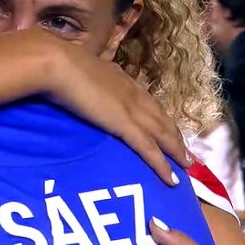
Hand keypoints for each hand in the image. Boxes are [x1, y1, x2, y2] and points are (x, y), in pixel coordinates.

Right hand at [46, 42, 189, 185]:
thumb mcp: (80, 70)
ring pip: (162, 134)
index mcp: (122, 80)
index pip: (148, 102)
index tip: (169, 129)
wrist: (57, 64)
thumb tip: (82, 83)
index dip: (161, 117)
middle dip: (176, 137)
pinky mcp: (124, 125)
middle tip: (187, 153)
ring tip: (186, 166)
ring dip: (176, 151)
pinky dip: (162, 165)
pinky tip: (171, 179)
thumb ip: (87, 79)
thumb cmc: (59, 64)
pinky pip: (148, 149)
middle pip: (162, 119)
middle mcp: (133, 94)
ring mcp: (132, 109)